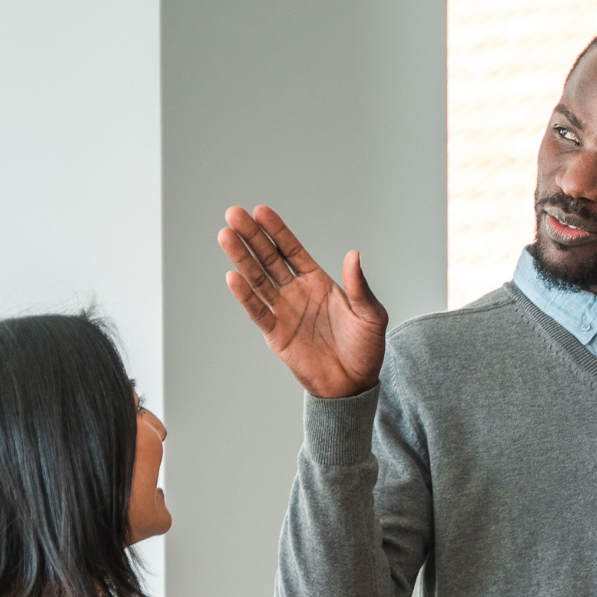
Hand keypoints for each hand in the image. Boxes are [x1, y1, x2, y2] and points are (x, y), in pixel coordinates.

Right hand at [220, 204, 388, 399]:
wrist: (353, 385)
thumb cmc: (365, 349)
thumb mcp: (370, 315)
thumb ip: (359, 286)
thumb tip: (353, 256)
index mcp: (318, 282)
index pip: (292, 250)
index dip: (277, 231)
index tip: (260, 211)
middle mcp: (296, 292)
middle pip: (269, 258)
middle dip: (252, 236)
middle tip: (234, 214)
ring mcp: (284, 311)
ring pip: (258, 280)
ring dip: (242, 258)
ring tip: (226, 236)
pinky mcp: (276, 334)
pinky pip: (258, 311)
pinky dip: (245, 296)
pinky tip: (233, 277)